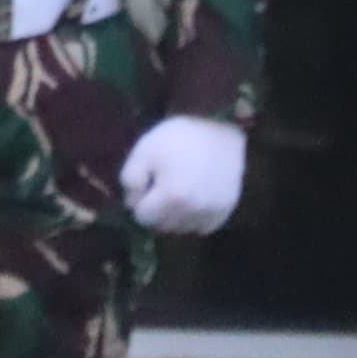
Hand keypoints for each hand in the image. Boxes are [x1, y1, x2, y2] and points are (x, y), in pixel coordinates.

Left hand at [119, 115, 245, 233]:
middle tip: (161, 187)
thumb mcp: (142, 151)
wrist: (217, 128)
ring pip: (183, 229)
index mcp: (171, 196)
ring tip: (177, 192)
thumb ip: (130, 180)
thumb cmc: (176, 138)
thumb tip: (132, 204)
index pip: (143, 217)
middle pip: (163, 226)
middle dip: (156, 211)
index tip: (146, 185)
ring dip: (175, 217)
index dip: (139, 202)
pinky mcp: (226, 209)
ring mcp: (212, 211)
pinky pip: (203, 227)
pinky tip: (193, 199)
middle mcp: (194, 210)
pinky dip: (195, 218)